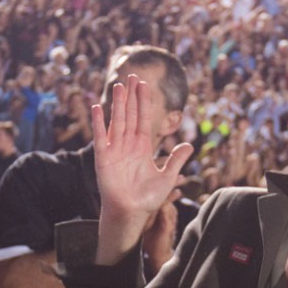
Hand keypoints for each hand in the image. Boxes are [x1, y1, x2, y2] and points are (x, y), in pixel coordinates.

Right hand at [92, 75, 191, 262]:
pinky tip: (98, 108)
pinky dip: (99, 123)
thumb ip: (176, 160)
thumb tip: (190, 145)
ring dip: (118, 104)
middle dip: (131, 96)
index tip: (144, 85)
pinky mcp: (104, 158)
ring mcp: (115, 150)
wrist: (132, 212)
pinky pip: (101, 137)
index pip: (143, 119)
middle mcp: (128, 145)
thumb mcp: (167, 177)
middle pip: (130, 115)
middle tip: (132, 76)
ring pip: (117, 121)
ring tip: (119, 85)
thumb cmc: (147, 198)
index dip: (143, 102)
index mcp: (142, 148)